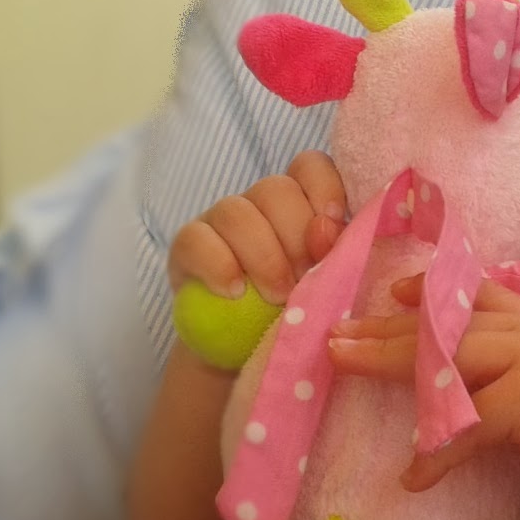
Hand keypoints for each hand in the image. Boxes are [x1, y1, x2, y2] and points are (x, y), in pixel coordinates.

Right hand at [167, 151, 347, 304]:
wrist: (242, 353)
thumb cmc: (293, 313)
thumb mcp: (323, 288)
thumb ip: (332, 256)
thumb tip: (327, 229)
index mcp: (300, 205)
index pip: (310, 167)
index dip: (324, 188)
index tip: (334, 226)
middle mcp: (259, 205)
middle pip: (276, 190)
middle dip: (296, 237)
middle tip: (305, 280)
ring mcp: (219, 222)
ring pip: (236, 213)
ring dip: (264, 257)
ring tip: (277, 297)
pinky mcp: (186, 248)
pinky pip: (197, 240)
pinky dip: (219, 267)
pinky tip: (235, 294)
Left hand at [327, 277, 519, 514]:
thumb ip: (505, 376)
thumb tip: (448, 388)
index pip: (478, 292)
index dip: (433, 288)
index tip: (392, 293)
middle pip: (448, 322)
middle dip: (386, 328)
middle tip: (335, 336)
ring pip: (448, 356)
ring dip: (390, 364)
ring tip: (344, 365)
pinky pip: (467, 423)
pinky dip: (437, 453)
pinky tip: (413, 477)